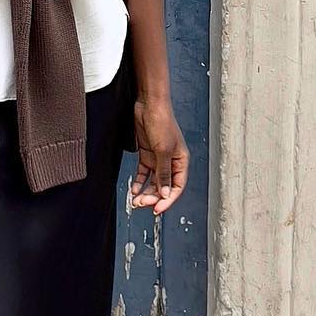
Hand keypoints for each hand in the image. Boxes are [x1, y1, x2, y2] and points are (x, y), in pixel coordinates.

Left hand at [129, 97, 187, 213]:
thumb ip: (163, 173)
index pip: (176, 186)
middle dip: (153, 197)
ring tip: (136, 200)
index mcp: (181, 161)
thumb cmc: (162, 122)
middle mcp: (170, 161)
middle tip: (142, 204)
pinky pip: (144, 173)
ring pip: (153, 181)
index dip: (168, 199)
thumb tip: (165, 193)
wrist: (148, 105)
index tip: (157, 209)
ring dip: (145, 192)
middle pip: (163, 186)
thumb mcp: (163, 151)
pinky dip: (139, 181)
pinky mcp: (147, 154)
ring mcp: (158, 158)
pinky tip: (134, 189)